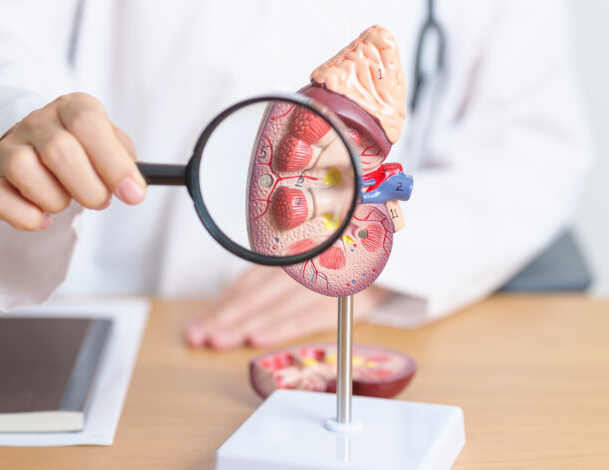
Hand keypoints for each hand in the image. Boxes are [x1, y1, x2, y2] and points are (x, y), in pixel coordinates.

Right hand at [0, 92, 144, 230]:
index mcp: (72, 107)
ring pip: (23, 170)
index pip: (87, 123)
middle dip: (88, 189)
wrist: (38, 142)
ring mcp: (9, 147)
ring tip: (65, 199)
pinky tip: (42, 216)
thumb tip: (132, 188)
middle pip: (58, 150)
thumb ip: (124, 160)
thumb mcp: (110, 141)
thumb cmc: (84, 147)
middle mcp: (37, 122)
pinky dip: (25, 217)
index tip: (133, 194)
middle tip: (100, 200)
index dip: (113, 163)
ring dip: (54, 199)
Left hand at [184, 266, 392, 349]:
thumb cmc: (357, 250)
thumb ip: (283, 273)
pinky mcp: (354, 296)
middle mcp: (310, 260)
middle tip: (199, 336)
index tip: (199, 322)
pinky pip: (313, 312)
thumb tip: (234, 308)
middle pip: (258, 293)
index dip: (223, 302)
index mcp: (297, 252)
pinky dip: (284, 326)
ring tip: (218, 341)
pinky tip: (259, 338)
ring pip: (278, 303)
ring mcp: (332, 276)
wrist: (409, 243)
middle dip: (226, 317)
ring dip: (245, 324)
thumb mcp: (318, 255)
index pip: (251, 281)